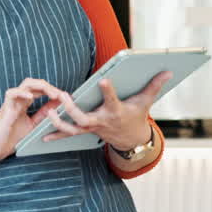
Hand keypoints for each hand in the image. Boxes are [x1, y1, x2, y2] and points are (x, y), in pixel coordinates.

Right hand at [0, 78, 70, 162]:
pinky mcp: (4, 109)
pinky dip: (21, 93)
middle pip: (34, 83)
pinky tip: (31, 97)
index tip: (64, 97)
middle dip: (48, 86)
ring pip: (25, 84)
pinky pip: (11, 93)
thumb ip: (42, 115)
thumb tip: (56, 106)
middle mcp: (17, 100)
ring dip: (41, 86)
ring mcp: (11, 103)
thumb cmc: (9, 139)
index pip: (39, 90)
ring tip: (52, 94)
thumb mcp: (32, 126)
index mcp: (23, 104)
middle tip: (60, 94)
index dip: (51, 90)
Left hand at [44, 71, 171, 149]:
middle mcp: (101, 121)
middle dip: (73, 109)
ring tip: (49, 112)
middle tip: (64, 96)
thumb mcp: (146, 101)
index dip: (108, 90)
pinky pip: (69, 134)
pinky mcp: (85, 131)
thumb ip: (154, 85)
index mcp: (115, 112)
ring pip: (73, 128)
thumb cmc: (137, 115)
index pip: (112, 100)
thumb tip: (168, 70)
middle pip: (85, 118)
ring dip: (59, 123)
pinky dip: (56, 135)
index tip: (103, 80)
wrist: (132, 140)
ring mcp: (92, 128)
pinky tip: (42, 137)